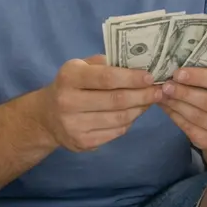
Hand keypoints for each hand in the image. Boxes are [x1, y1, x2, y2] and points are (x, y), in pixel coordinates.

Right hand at [40, 55, 161, 151]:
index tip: (151, 77)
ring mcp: (74, 125)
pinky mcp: (82, 142)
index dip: (132, 78)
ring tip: (150, 100)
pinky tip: (135, 112)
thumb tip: (140, 66)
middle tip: (160, 90)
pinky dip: (130, 121)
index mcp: (69, 77)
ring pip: (120, 118)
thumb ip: (107, 63)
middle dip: (143, 95)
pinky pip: (116, 132)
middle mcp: (68, 102)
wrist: (46, 117)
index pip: (107, 78)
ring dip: (140, 109)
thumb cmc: (72, 85)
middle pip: (116, 101)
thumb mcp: (82, 66)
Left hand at [161, 67, 206, 151]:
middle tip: (165, 86)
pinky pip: (191, 130)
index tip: (177, 73)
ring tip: (162, 95)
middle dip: (184, 93)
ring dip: (176, 105)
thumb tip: (177, 65)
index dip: (198, 77)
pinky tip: (167, 107)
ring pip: (198, 117)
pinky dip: (175, 117)